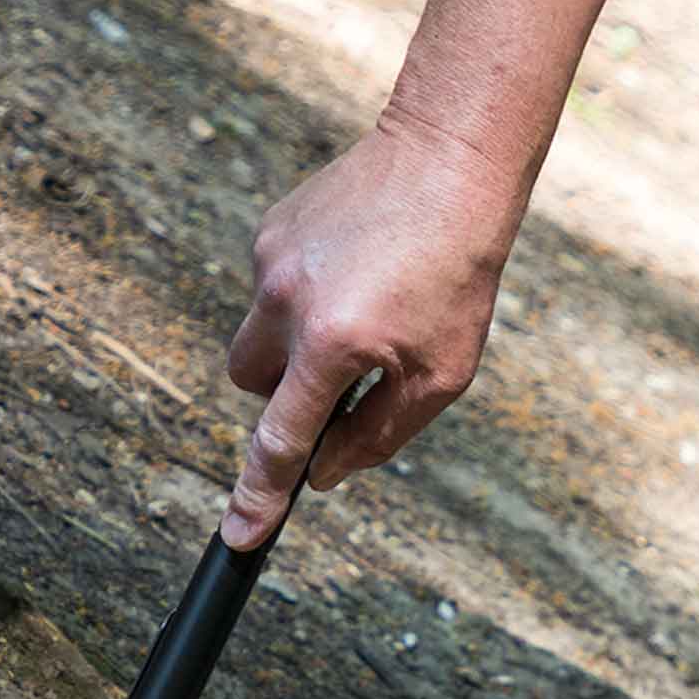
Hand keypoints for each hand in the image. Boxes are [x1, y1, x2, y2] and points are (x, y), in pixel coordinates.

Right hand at [220, 110, 527, 548]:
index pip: (281, 440)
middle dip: (283, 395)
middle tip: (343, 375)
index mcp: (334, 343)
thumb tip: (324, 473)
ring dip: (295, 345)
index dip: (260, 495)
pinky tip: (358, 268)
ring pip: (257, 338)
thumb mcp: (443, 371)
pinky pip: (272, 289)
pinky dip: (304, 296)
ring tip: (363, 308)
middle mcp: (287, 303)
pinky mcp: (269, 231)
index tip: (239, 537)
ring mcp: (269, 262)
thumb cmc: (459, 275)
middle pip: (250, 387)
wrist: (448, 161)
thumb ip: (381, 432)